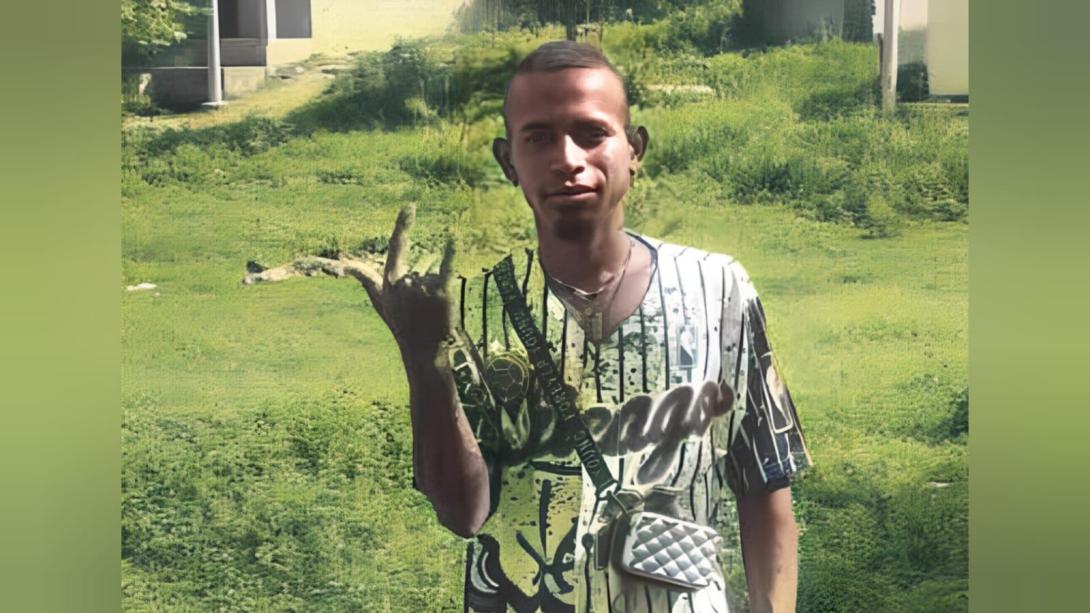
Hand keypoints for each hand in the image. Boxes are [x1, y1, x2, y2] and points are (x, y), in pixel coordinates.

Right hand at [347, 204, 455, 356]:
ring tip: (430, 310)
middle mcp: (406, 281)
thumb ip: (365, 279)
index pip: (397, 246)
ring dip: (435, 290)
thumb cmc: (400, 323)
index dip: (403, 225)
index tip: (410, 206)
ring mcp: (424, 287)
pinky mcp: (443, 293)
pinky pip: (448, 267)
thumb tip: (347, 266)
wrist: (422, 348)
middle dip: (424, 286)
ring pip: (434, 274)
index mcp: (390, 280)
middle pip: (422, 267)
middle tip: (421, 308)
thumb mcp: (380, 301)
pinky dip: (451, 252)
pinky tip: (453, 238)